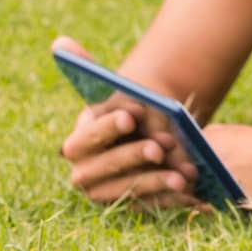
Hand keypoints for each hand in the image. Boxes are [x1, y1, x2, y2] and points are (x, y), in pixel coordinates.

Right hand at [57, 37, 199, 209]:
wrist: (155, 135)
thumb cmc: (133, 109)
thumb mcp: (117, 90)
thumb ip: (87, 67)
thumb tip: (59, 42)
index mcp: (80, 142)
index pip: (85, 139)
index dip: (107, 128)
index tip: (131, 114)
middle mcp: (87, 173)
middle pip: (101, 170)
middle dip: (130, 156)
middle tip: (159, 146)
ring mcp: (109, 193)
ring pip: (126, 192)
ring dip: (153, 183)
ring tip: (183, 174)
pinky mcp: (134, 206)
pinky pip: (150, 207)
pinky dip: (170, 200)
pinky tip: (191, 192)